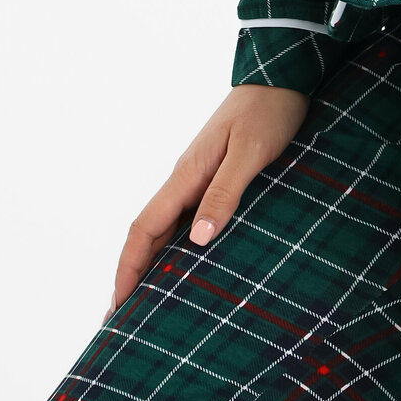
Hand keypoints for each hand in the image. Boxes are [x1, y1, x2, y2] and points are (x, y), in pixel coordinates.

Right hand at [109, 84, 308, 313]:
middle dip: (132, 276)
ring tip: (149, 305)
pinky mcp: (218, 177)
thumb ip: (225, 192)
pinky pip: (189, 218)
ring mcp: (200, 178)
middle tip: (121, 322)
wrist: (283, 78)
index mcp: (187, 174)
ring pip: (167, 229)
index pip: (143, 228)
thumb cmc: (268, 112)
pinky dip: (179, 248)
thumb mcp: (250, 153)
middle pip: (148, 234)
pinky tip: (188, 265)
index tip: (117, 306)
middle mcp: (186, 179)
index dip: (128, 267)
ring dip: (154, 265)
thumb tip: (197, 240)